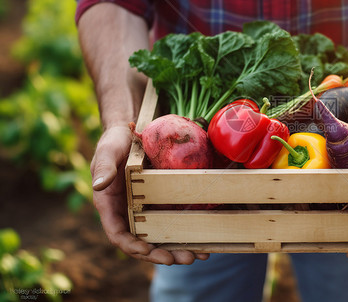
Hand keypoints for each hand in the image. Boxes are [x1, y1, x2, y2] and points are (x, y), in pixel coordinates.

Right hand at [91, 125, 209, 264]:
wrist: (132, 133)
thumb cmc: (115, 142)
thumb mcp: (107, 152)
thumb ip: (104, 168)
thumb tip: (99, 186)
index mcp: (110, 206)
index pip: (118, 234)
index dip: (131, 246)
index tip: (147, 250)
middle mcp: (127, 214)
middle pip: (143, 243)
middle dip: (161, 254)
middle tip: (183, 259)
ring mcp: (144, 211)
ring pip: (159, 238)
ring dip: (177, 249)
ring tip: (199, 256)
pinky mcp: (160, 205)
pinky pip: (171, 224)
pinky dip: (185, 234)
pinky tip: (203, 241)